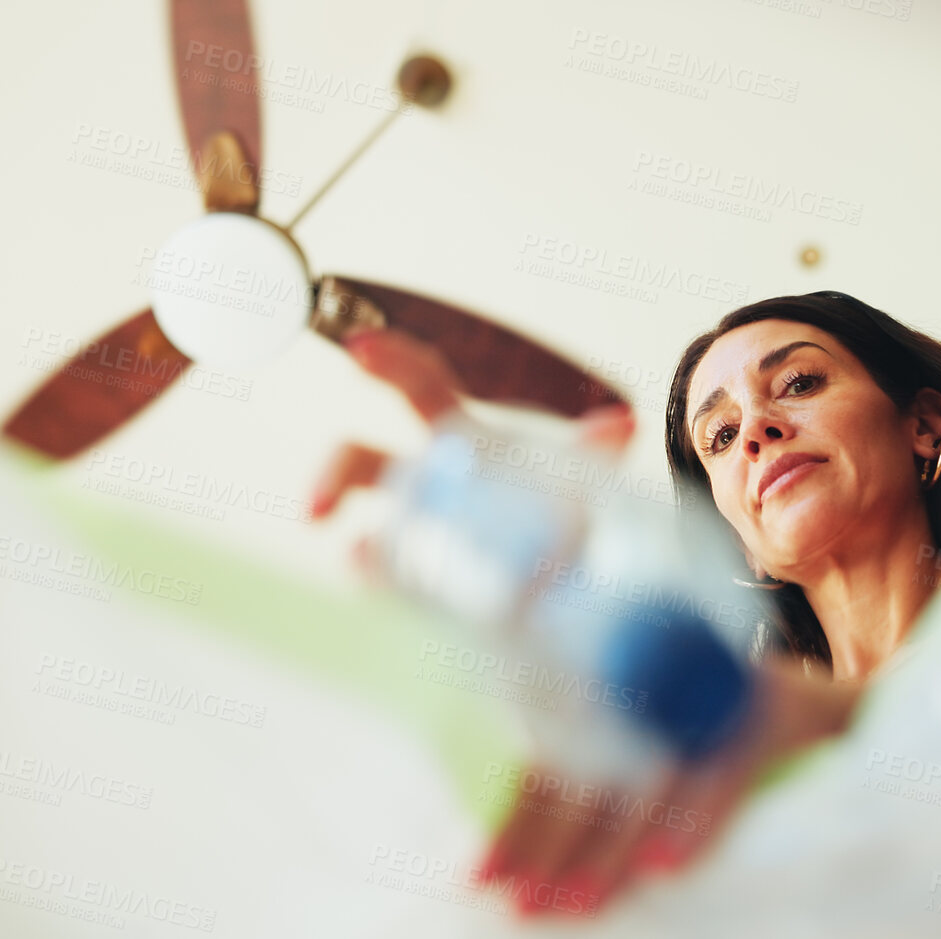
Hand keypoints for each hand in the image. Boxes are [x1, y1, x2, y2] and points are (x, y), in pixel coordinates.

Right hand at [307, 326, 636, 561]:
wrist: (578, 573)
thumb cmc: (564, 504)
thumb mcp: (583, 472)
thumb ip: (591, 451)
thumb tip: (622, 424)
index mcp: (463, 439)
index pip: (418, 385)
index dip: (389, 362)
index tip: (358, 353)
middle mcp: (430, 481)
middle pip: (364, 460)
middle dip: (335, 471)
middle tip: (318, 506)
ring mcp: (420, 535)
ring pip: (368, 528)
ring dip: (360, 553)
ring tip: (357, 562)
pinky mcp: (424, 587)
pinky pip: (392, 581)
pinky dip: (383, 579)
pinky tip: (383, 580)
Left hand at [479, 655, 864, 917]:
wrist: (815, 707)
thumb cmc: (715, 735)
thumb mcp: (653, 739)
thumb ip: (600, 768)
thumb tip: (519, 844)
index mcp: (617, 685)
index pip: (555, 758)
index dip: (517, 820)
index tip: (483, 874)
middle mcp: (655, 684)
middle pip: (593, 774)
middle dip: (555, 847)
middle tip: (524, 904)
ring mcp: (711, 693)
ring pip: (649, 781)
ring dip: (612, 851)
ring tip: (578, 904)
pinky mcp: (768, 712)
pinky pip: (724, 772)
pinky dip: (696, 820)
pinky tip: (664, 866)